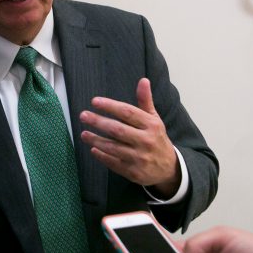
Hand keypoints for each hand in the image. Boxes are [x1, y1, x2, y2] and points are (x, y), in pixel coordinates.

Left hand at [80, 78, 179, 195]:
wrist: (169, 168)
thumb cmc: (156, 138)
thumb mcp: (154, 119)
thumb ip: (145, 101)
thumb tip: (143, 80)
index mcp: (151, 125)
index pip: (128, 112)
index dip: (110, 106)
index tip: (94, 101)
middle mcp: (146, 141)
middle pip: (118, 130)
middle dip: (98, 122)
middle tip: (83, 115)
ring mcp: (139, 158)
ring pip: (113, 147)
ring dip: (96, 140)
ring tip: (83, 134)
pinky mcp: (133, 172)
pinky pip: (113, 163)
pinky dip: (102, 156)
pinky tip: (93, 149)